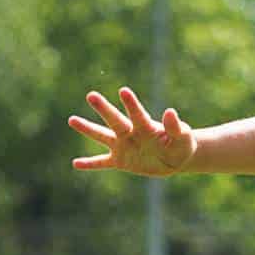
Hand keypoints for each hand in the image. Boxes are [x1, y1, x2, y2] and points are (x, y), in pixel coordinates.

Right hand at [68, 86, 195, 175]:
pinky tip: (76, 164)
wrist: (175, 159)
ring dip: (88, 129)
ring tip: (72, 119)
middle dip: (104, 109)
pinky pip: (102, 162)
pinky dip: (90, 164)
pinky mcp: (120, 161)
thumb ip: (176, 127)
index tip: (123, 90)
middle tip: (91, 95)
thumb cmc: (181, 145)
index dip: (131, 103)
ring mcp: (123, 146)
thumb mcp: (183, 139)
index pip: (137, 114)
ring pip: (102, 136)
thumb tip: (170, 112)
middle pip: (115, 120)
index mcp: (146, 126)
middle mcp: (131, 133)